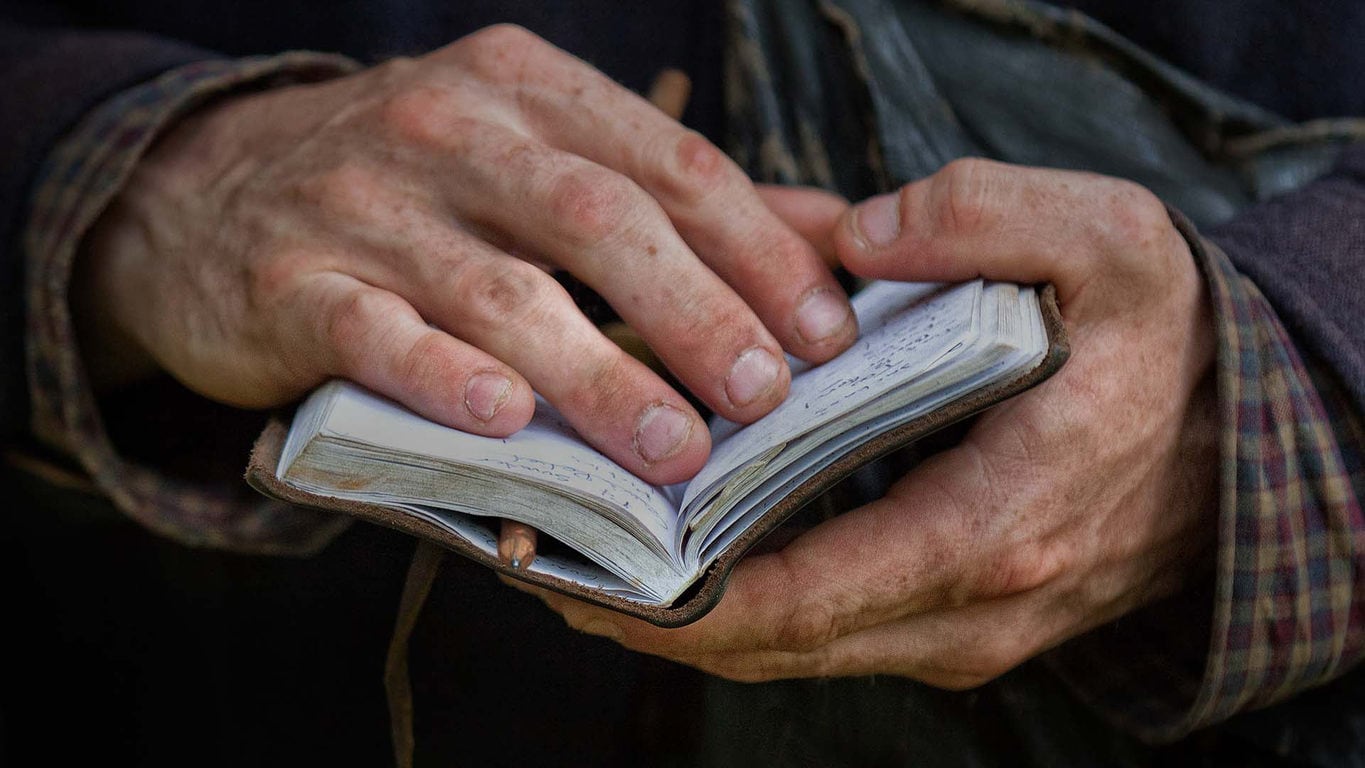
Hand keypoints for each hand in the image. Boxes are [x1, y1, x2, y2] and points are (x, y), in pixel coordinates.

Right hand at [74, 25, 856, 484]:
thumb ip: (671, 195)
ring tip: (673, 446)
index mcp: (527, 89)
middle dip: (697, 312)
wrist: (208, 190)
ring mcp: (365, 205)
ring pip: (500, 289)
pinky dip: (444, 377)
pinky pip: (377, 333)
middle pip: (599, 221)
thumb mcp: (535, 154)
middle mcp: (449, 130)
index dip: (760, 251)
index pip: (671, 164)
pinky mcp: (295, 285)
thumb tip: (830, 239)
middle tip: (764, 396)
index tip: (825, 334)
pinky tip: (505, 420)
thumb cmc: (415, 187)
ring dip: (597, 372)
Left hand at [524, 159, 1219, 686]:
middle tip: (545, 556)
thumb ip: (984, 216)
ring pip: (792, 649)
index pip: (799, 596)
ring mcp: (961, 629)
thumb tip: (856, 237)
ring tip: (585, 557)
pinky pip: (828, 629)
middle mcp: (968, 609)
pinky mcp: (955, 619)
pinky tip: (679, 552)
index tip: (580, 565)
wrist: (1247, 439)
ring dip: (685, 614)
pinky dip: (745, 600)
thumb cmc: (1172, 347)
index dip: (675, 596)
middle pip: (771, 643)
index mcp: (990, 527)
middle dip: (649, 613)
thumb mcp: (1111, 242)